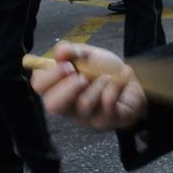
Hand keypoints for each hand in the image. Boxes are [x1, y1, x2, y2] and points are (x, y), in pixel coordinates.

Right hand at [30, 42, 148, 130]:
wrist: (134, 81)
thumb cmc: (105, 70)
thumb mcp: (88, 54)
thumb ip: (72, 51)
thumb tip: (60, 52)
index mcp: (58, 87)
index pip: (39, 86)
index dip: (49, 76)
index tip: (67, 65)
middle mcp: (68, 105)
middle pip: (52, 106)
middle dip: (66, 88)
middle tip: (81, 76)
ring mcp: (86, 117)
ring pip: (83, 105)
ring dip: (97, 85)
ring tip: (107, 77)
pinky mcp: (106, 121)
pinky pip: (106, 106)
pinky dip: (114, 89)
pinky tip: (118, 83)